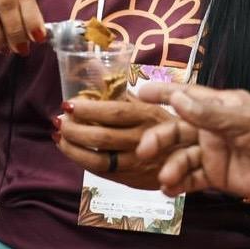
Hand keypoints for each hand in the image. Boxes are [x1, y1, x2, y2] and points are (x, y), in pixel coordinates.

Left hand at [54, 96, 185, 189]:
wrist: (190, 155)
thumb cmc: (161, 123)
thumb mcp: (146, 102)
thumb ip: (119, 90)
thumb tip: (92, 68)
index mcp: (147, 115)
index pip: (113, 112)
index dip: (89, 109)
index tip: (68, 104)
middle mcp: (143, 139)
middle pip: (103, 138)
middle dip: (75, 131)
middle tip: (59, 122)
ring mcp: (138, 163)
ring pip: (100, 161)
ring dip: (74, 150)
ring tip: (59, 139)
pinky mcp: (134, 180)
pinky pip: (105, 174)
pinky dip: (85, 163)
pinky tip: (74, 153)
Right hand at [136, 83, 249, 204]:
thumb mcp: (244, 120)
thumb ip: (209, 113)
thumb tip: (177, 99)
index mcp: (220, 106)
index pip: (187, 95)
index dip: (164, 93)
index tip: (139, 92)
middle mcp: (213, 127)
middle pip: (178, 129)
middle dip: (160, 137)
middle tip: (145, 149)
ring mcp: (214, 152)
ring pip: (183, 155)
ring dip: (170, 165)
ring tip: (165, 178)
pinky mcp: (218, 176)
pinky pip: (193, 178)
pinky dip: (179, 183)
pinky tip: (169, 189)